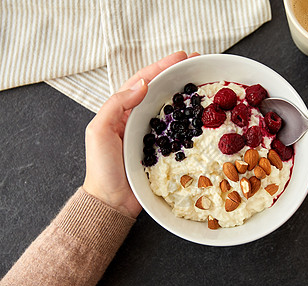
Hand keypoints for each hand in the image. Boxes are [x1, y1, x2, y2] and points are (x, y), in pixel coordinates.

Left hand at [83, 51, 197, 217]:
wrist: (112, 202)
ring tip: (203, 83)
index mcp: (122, 111)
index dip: (161, 67)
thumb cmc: (102, 168)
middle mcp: (138, 119)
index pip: (142, 82)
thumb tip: (142, 85)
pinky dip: (188, 120)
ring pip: (170, 109)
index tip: (181, 57)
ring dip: (185, 95)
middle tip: (198, 64)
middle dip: (178, 75)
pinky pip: (178, 131)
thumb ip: (115, 105)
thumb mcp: (99, 132)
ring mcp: (152, 135)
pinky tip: (200, 116)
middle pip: (160, 91)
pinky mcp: (163, 151)